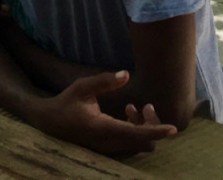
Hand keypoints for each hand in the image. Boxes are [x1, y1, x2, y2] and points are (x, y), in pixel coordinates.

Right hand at [34, 71, 176, 154]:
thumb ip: (104, 82)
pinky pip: (132, 144)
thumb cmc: (66, 102)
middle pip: (144, 142)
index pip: (136, 134)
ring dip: (143, 128)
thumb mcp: (81, 87)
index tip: (173, 129)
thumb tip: (126, 74)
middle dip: (151, 125)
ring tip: (132, 108)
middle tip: (146, 106)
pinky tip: (127, 114)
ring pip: (139, 145)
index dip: (156, 131)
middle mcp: (108, 143)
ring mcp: (109, 148)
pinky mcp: (110, 148)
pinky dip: (136, 131)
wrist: (49, 123)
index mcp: (102, 128)